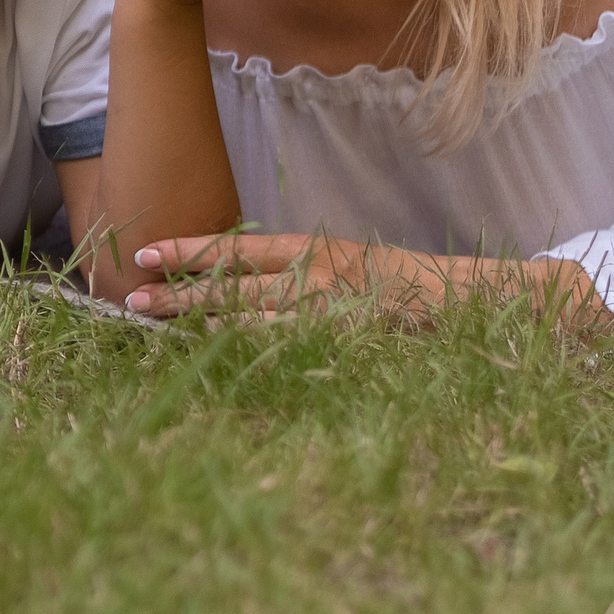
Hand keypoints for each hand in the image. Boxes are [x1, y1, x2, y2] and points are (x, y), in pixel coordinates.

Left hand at [120, 233, 604, 323]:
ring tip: (159, 329)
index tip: (148, 252)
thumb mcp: (347, 267)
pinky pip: (293, 355)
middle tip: (134, 296)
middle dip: (183, 293)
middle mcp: (320, 277)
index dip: (193, 250)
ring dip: (204, 327)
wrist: (478, 301)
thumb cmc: (405, 286)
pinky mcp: (354, 345)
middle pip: (237, 287)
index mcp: (319, 251)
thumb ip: (299, 276)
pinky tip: (219, 365)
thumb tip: (238, 287)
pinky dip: (253, 359)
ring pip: (256, 322)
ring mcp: (337, 314)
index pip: (241, 248)